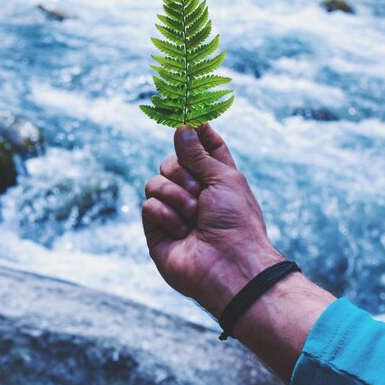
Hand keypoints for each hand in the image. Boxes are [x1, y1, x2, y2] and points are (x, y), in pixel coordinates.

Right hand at [142, 123, 282, 317]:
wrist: (228, 264)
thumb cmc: (236, 221)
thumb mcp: (222, 178)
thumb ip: (198, 153)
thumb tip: (182, 127)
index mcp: (216, 178)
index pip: (202, 147)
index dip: (196, 134)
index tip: (191, 121)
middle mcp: (193, 192)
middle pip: (171, 161)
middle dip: (182, 172)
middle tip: (199, 190)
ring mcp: (173, 210)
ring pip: (155, 182)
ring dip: (176, 195)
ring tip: (193, 216)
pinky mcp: (157, 229)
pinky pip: (148, 205)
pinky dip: (166, 215)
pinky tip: (182, 232)